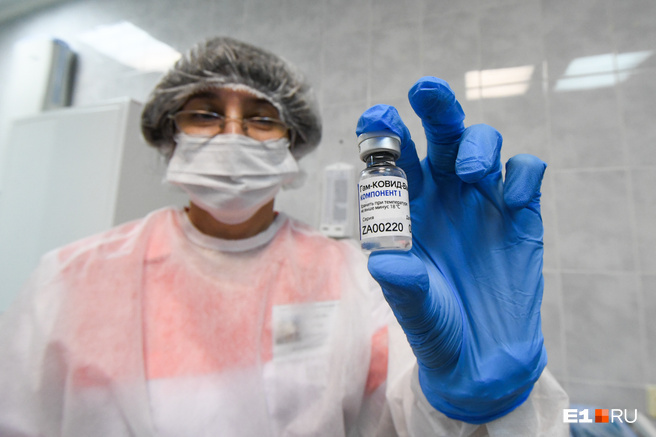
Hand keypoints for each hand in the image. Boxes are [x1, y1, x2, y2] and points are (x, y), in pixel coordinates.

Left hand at [356, 77, 547, 423]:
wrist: (482, 357)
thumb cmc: (438, 325)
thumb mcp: (416, 307)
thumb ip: (404, 283)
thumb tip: (385, 260)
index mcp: (407, 207)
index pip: (394, 158)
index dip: (385, 132)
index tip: (377, 117)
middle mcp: (443, 195)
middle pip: (440, 135)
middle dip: (435, 107)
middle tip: (425, 90)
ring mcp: (483, 201)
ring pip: (483, 144)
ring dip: (476, 146)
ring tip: (468, 173)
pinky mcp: (521, 214)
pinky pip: (525, 174)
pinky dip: (521, 174)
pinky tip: (511, 197)